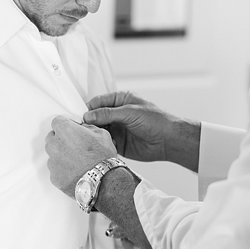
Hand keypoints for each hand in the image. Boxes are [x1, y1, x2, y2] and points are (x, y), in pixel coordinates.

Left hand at [45, 115, 117, 196]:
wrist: (103, 181)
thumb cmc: (103, 157)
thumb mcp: (102, 134)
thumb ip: (88, 128)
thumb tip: (83, 129)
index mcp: (65, 130)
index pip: (57, 121)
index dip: (66, 124)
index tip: (72, 129)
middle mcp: (54, 145)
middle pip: (52, 138)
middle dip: (62, 140)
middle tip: (76, 146)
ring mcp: (52, 162)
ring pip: (53, 155)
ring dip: (62, 155)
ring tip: (78, 161)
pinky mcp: (54, 177)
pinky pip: (56, 170)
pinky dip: (64, 170)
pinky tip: (77, 171)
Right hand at [84, 91, 198, 169]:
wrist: (169, 140)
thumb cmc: (155, 120)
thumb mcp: (130, 112)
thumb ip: (108, 114)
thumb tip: (87, 115)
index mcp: (119, 101)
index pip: (97, 103)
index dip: (88, 109)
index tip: (79, 117)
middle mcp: (116, 115)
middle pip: (94, 118)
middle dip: (88, 124)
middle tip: (82, 130)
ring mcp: (116, 129)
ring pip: (97, 131)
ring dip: (94, 135)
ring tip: (92, 139)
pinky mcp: (118, 143)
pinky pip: (104, 143)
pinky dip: (101, 145)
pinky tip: (102, 147)